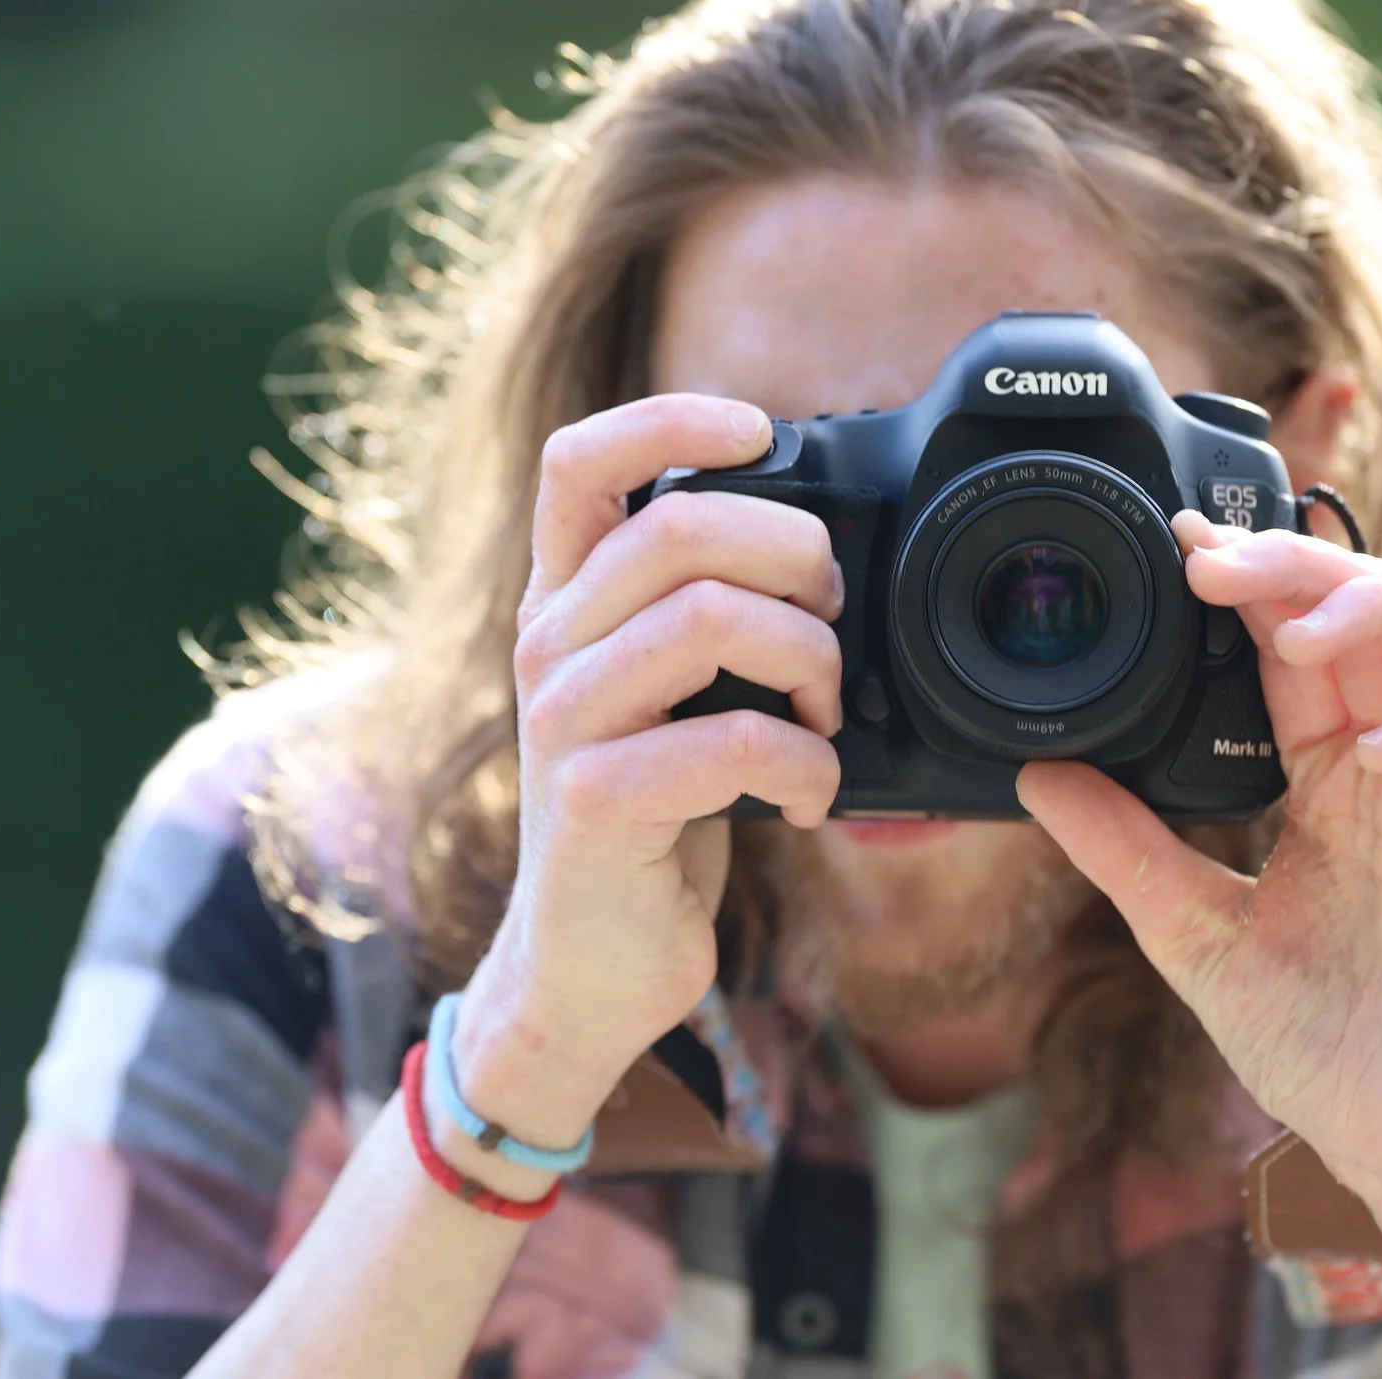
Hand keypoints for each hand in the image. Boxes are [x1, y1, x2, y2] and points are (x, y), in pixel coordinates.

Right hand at [453, 395, 844, 1142]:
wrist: (590, 963)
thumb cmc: (655, 815)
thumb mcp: (668, 693)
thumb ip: (706, 610)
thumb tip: (824, 548)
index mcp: (566, 601)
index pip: (580, 460)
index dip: (671, 417)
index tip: (760, 431)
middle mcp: (549, 644)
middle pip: (678, 524)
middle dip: (794, 553)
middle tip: (832, 616)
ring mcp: (565, 722)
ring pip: (712, 618)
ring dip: (812, 663)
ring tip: (828, 719)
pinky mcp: (597, 803)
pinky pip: (733, 742)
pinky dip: (808, 767)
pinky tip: (815, 799)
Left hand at [1018, 512, 1381, 1202]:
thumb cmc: (1320, 1048)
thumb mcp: (1194, 935)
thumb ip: (1126, 849)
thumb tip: (1037, 775)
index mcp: (1332, 780)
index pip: (1297, 647)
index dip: (1250, 585)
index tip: (1177, 548)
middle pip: (1375, 612)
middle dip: (1298, 568)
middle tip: (1214, 564)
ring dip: (1379, 609)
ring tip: (1295, 638)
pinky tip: (1377, 742)